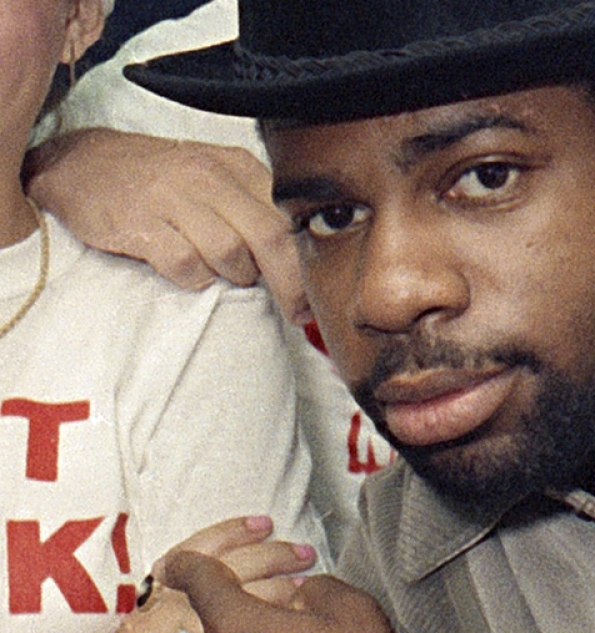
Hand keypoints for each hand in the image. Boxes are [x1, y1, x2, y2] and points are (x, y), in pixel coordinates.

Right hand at [25, 128, 310, 323]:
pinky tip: (191, 274)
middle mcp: (209, 177)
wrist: (82, 163)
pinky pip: (185, 265)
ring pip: (231, 253)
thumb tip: (301, 259)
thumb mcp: (216, 176)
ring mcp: (173, 198)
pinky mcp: (140, 223)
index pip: (288, 216)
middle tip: (296, 312)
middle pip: (270, 236)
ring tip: (226, 276)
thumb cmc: (161, 179)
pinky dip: (195, 279)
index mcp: (237, 166)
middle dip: (290, 283)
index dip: (308, 261)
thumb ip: (256, 207)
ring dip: (236, 276)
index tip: (317, 293)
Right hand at [85, 517, 317, 632]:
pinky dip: (270, 630)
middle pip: (232, 568)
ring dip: (281, 589)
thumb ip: (175, 590)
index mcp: (157, 590)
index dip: (234, 531)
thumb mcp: (143, 613)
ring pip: (244, 603)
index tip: (264, 523)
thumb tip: (221, 569)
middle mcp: (172, 607)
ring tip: (306, 585)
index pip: (199, 548)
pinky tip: (291, 624)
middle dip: (273, 556)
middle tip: (304, 552)